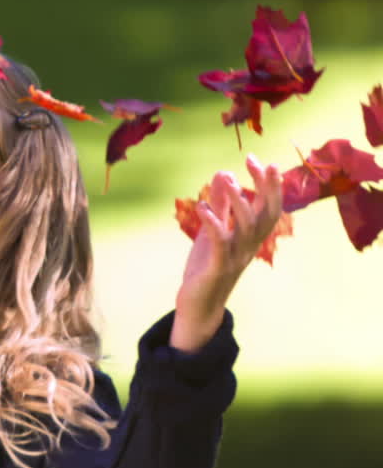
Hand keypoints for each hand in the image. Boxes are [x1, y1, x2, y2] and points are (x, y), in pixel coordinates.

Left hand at [171, 154, 283, 353]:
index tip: (260, 161)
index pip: (268, 208)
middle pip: (264, 215)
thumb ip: (220, 205)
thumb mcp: (213, 232)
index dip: (269, 185)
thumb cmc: (207, 267)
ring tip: (227, 179)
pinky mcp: (216, 268)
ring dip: (237, 201)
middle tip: (254, 162)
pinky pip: (218, 244)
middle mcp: (248, 247)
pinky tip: (202, 207)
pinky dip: (212, 224)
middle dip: (263, 187)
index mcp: (250, 238)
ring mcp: (234, 258)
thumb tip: (224, 173)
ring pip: (244, 228)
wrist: (199, 306)